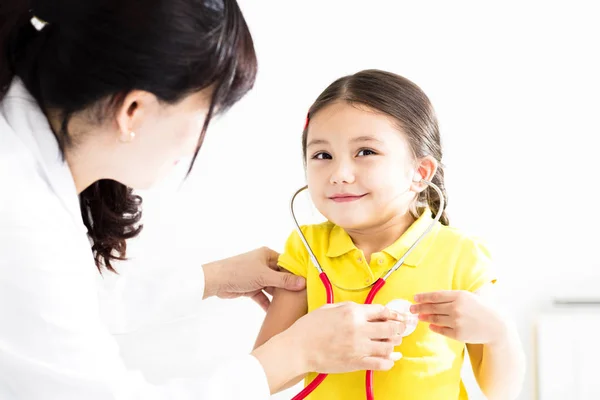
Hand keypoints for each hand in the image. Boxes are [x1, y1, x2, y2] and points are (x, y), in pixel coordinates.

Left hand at [202, 247, 305, 310]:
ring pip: (272, 287)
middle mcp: (263, 264)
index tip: (308, 282)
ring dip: (278, 296)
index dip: (296, 272)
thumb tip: (303, 282)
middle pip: (280, 276)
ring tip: (290, 306)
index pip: (286, 263)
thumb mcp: (264, 276)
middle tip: (301, 296)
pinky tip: (274, 312)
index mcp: (267, 255)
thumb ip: (284, 280)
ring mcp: (257, 276)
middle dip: (288, 286)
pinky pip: (263, 296)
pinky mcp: (251, 287)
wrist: (216, 281)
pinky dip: (267, 303)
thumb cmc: (239, 272)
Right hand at [288, 302, 405, 372]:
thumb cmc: (309, 327)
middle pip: (390, 328)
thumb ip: (349, 307)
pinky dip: (389, 362)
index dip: (393, 313)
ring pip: (388, 346)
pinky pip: (381, 363)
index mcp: (352, 312)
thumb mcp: (329, 308)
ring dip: (393, 345)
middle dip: (398, 328)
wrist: (298, 348)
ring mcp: (358, 347)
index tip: (398, 316)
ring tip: (392, 344)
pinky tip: (389, 359)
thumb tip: (365, 310)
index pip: (382, 311)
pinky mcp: (356, 363)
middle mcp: (359, 329)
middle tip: (400, 330)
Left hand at [410, 290, 505, 343]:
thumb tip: (432, 298)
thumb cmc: (481, 309)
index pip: (435, 296)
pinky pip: (441, 330)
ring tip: (419, 316)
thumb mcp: (468, 297)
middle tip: (411, 308)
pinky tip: (430, 325)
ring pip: (434, 319)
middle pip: (432, 307)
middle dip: (419, 308)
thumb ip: (452, 297)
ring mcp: (457, 322)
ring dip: (424, 317)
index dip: (423, 297)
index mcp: (459, 296)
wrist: (496, 326)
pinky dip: (434, 327)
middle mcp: (456, 308)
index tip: (415, 298)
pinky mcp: (458, 334)